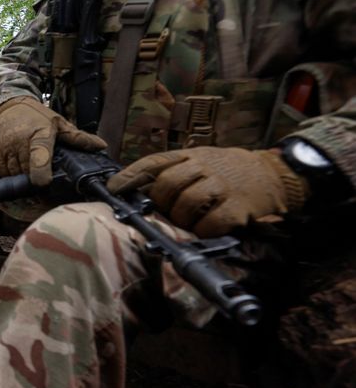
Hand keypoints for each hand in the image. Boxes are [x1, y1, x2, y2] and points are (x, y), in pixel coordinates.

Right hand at [0, 96, 106, 185]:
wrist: (9, 107)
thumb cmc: (36, 116)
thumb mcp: (59, 123)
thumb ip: (78, 137)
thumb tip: (101, 145)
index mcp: (39, 134)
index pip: (39, 155)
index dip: (40, 171)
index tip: (44, 183)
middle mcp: (20, 141)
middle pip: (28, 171)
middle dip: (38, 178)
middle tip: (47, 179)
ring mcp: (6, 148)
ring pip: (16, 174)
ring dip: (25, 177)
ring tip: (34, 170)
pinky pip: (5, 172)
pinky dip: (14, 174)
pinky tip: (21, 167)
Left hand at [106, 147, 309, 236]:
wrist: (275, 174)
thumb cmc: (230, 172)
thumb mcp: (201, 160)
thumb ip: (174, 171)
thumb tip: (139, 191)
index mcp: (190, 155)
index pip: (152, 163)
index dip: (129, 176)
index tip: (112, 188)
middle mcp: (204, 167)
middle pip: (165, 186)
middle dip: (160, 204)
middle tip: (167, 213)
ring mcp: (221, 186)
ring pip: (184, 206)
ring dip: (181, 220)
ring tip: (189, 222)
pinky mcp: (237, 207)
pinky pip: (209, 224)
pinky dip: (204, 231)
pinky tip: (208, 229)